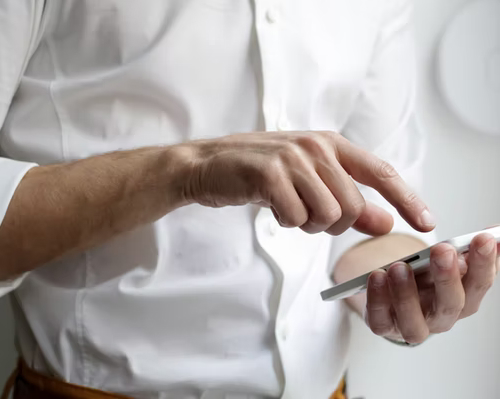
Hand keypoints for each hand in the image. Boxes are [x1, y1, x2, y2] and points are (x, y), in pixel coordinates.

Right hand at [182, 131, 434, 235]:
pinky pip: (296, 217)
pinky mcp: (270, 174)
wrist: (209, 165)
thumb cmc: (260, 173)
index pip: (381, 173)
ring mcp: (293, 158)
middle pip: (352, 206)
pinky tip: (271, 206)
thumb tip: (386, 223)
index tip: (426, 223)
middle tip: (306, 214)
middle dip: (333, 223)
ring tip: (287, 207)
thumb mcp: (309, 183)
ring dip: (307, 224)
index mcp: (331, 143)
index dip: (407, 199)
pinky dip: (286, 222)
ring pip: (327, 215)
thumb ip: (349, 202)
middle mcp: (316, 146)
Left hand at [365, 233, 498, 343]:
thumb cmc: (423, 276)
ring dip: (407, 293)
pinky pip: (380, 319)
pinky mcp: (384, 326)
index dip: (484, 263)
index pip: (479, 283)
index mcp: (463, 298)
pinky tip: (377, 276)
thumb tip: (490, 232)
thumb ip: (462, 249)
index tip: (484, 239)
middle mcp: (442, 317)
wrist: (392, 293)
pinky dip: (378, 299)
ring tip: (399, 267)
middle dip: (448, 277)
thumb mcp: (442, 260)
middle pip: (451, 304)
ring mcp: (412, 325)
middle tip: (444, 250)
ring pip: (415, 321)